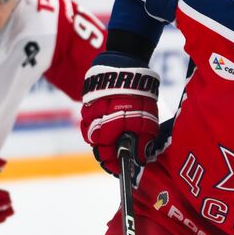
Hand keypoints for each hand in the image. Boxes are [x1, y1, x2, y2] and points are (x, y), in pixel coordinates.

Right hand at [80, 56, 159, 175]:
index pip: (108, 155)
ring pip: (91, 136)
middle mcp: (97, 122)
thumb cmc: (139, 94)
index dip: (114, 165)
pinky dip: (94, 128)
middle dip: (108, 155)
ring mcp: (89, 113)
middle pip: (98, 148)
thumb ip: (143, 140)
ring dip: (101, 142)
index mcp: (113, 126)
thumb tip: (140, 160)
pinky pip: (87, 122)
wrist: (124, 65)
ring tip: (112, 142)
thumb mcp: (147, 119)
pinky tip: (104, 129)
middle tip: (116, 158)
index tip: (120, 170)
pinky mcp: (86, 105)